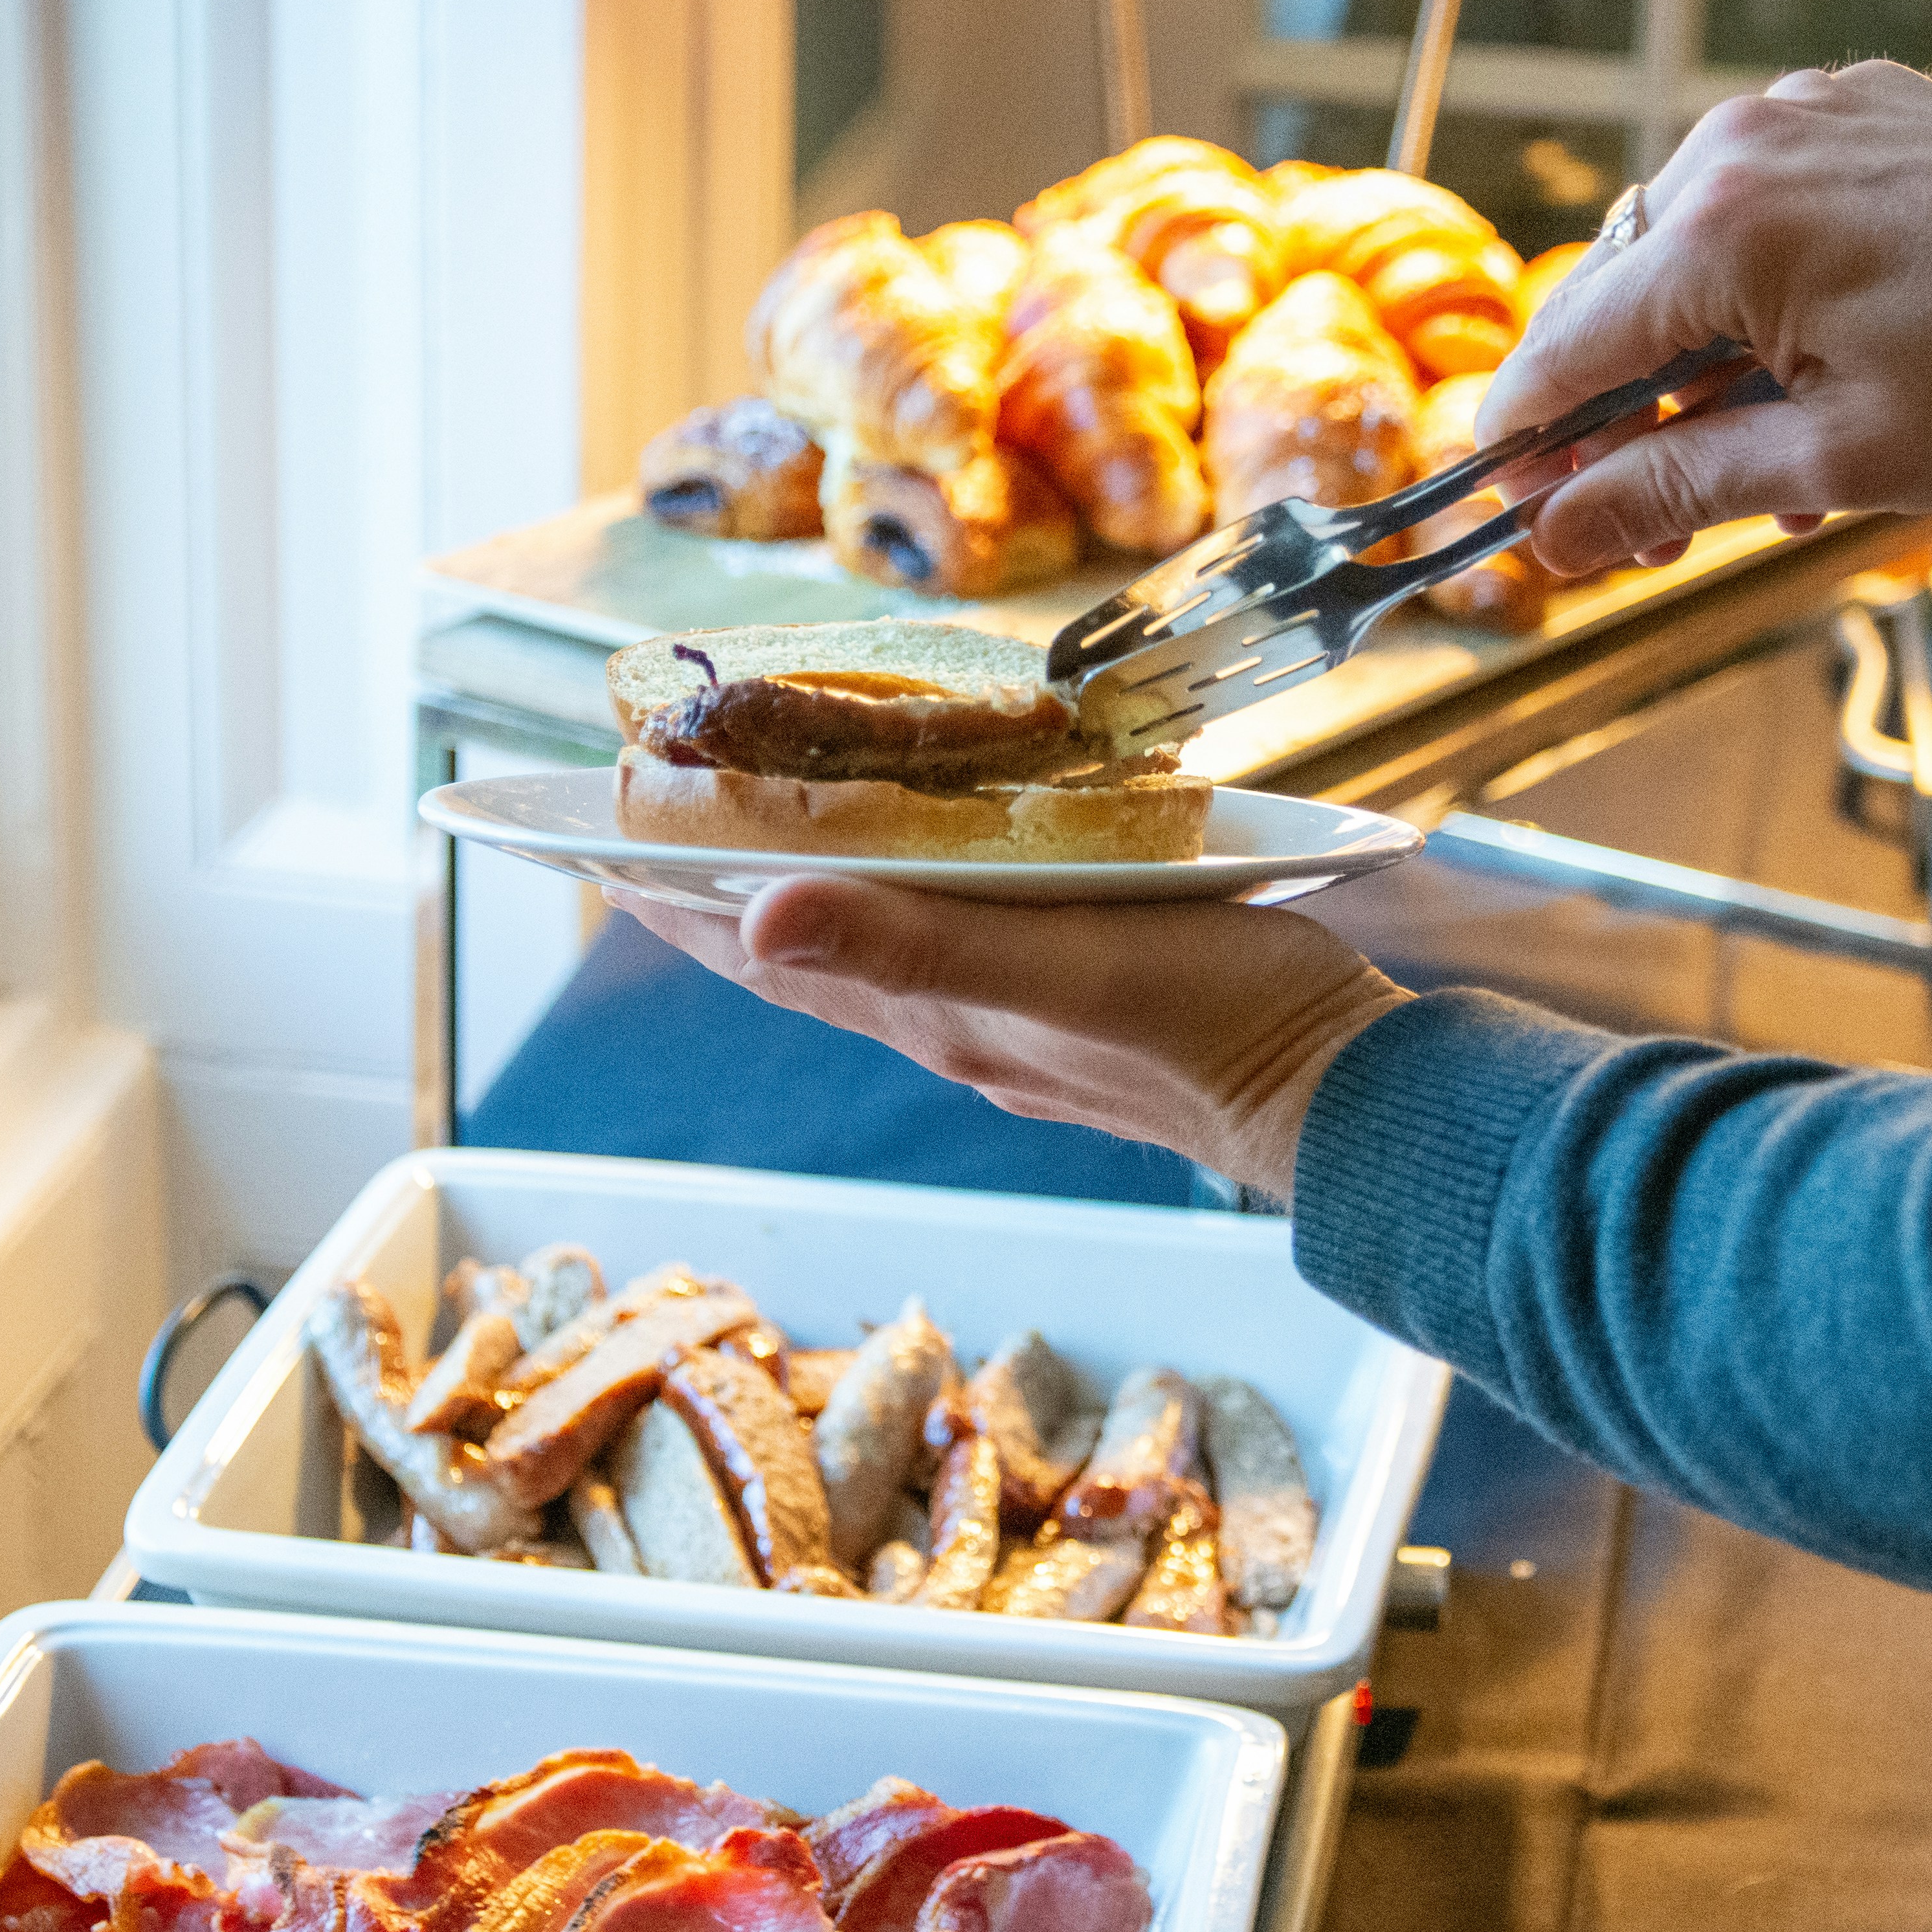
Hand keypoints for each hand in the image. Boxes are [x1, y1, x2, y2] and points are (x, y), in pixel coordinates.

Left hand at [607, 879, 1412, 1198]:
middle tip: (630, 828)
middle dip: (707, 891)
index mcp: (934, 1010)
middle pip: (796, 953)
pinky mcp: (1074, 1011)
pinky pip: (945, 954)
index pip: (761, 946)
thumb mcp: (1067, 962)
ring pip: (867, 957)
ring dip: (794, 898)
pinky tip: (912, 889)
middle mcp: (954, 1025)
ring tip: (738, 849)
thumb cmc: (1223, 1021)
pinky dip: (894, 909)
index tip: (584, 835)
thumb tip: (758, 917)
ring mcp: (1012, 1026)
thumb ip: (915, 941)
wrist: (1347, 1103)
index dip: (670, 892)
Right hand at [1482, 63, 1931, 576]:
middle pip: (1609, 305)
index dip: (1527, 451)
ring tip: (1766, 462)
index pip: (1559, 352)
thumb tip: (1557, 539)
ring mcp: (1791, 114)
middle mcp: (1738, 148)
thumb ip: (1678, 489)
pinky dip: (1753, 296)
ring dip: (1691, 368)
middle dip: (1617, 426)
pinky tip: (1808, 368)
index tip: (1527, 521)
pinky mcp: (1839, 107)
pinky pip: (1748, 212)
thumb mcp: (1840, 460)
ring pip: (1674, 262)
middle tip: (1653, 530)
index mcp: (1726, 232)